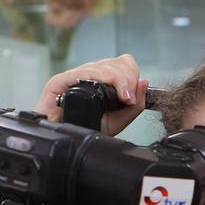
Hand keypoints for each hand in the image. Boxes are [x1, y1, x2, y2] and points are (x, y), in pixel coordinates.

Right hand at [33, 53, 148, 136]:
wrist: (63, 142)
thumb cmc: (86, 130)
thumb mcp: (118, 121)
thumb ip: (134, 105)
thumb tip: (145, 82)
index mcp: (102, 79)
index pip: (122, 63)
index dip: (132, 74)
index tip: (133, 95)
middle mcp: (89, 74)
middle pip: (115, 62)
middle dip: (128, 79)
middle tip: (128, 98)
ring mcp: (74, 75)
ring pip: (102, 66)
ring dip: (118, 80)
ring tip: (123, 98)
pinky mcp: (60, 81)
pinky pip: (84, 72)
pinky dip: (101, 78)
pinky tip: (108, 90)